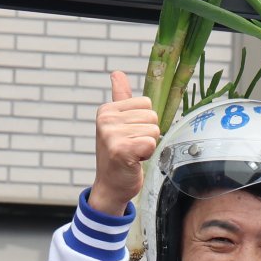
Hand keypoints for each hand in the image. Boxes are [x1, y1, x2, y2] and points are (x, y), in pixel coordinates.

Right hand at [87, 70, 160, 216]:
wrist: (110, 187)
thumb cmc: (118, 156)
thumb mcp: (118, 124)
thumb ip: (120, 98)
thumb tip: (117, 73)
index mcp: (107, 110)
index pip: (146, 104)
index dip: (144, 123)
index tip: (129, 137)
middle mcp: (106, 119)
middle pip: (152, 117)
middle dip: (147, 135)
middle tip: (131, 148)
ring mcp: (112, 134)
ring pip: (154, 131)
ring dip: (147, 146)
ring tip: (132, 155)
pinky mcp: (121, 149)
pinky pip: (151, 144)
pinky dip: (146, 156)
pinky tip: (133, 162)